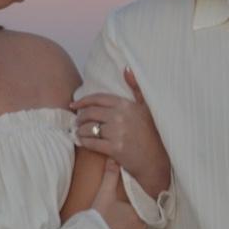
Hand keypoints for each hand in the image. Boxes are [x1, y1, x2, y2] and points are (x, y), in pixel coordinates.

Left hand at [74, 68, 171, 197]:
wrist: (155, 159)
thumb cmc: (150, 133)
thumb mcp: (146, 107)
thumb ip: (136, 87)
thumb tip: (126, 68)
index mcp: (126, 105)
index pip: (98, 99)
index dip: (83, 101)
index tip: (74, 104)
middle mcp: (121, 117)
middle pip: (90, 113)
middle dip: (80, 117)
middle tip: (78, 121)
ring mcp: (117, 133)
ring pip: (88, 128)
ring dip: (80, 130)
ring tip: (80, 132)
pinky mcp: (114, 148)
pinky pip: (91, 143)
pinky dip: (84, 142)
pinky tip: (83, 141)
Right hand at [90, 161, 146, 228]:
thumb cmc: (98, 221)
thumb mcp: (103, 196)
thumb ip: (110, 177)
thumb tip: (114, 160)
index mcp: (137, 213)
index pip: (136, 211)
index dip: (127, 213)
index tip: (118, 216)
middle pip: (135, 226)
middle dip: (126, 227)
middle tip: (111, 228)